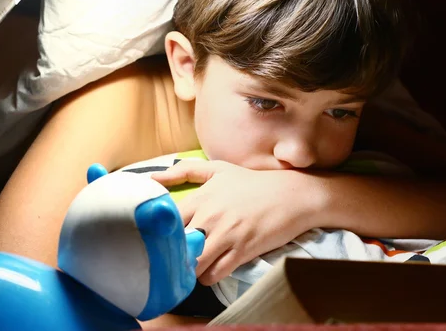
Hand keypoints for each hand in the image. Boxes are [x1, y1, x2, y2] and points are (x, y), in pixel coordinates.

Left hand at [152, 160, 320, 284]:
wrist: (292, 195)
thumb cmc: (252, 182)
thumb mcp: (218, 169)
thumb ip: (184, 171)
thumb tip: (152, 178)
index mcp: (201, 198)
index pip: (166, 223)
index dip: (162, 235)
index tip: (165, 239)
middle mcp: (209, 217)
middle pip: (176, 247)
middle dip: (175, 254)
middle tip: (180, 255)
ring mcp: (226, 235)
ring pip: (193, 265)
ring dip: (192, 268)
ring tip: (197, 264)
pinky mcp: (242, 251)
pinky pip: (214, 274)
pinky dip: (210, 276)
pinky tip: (214, 268)